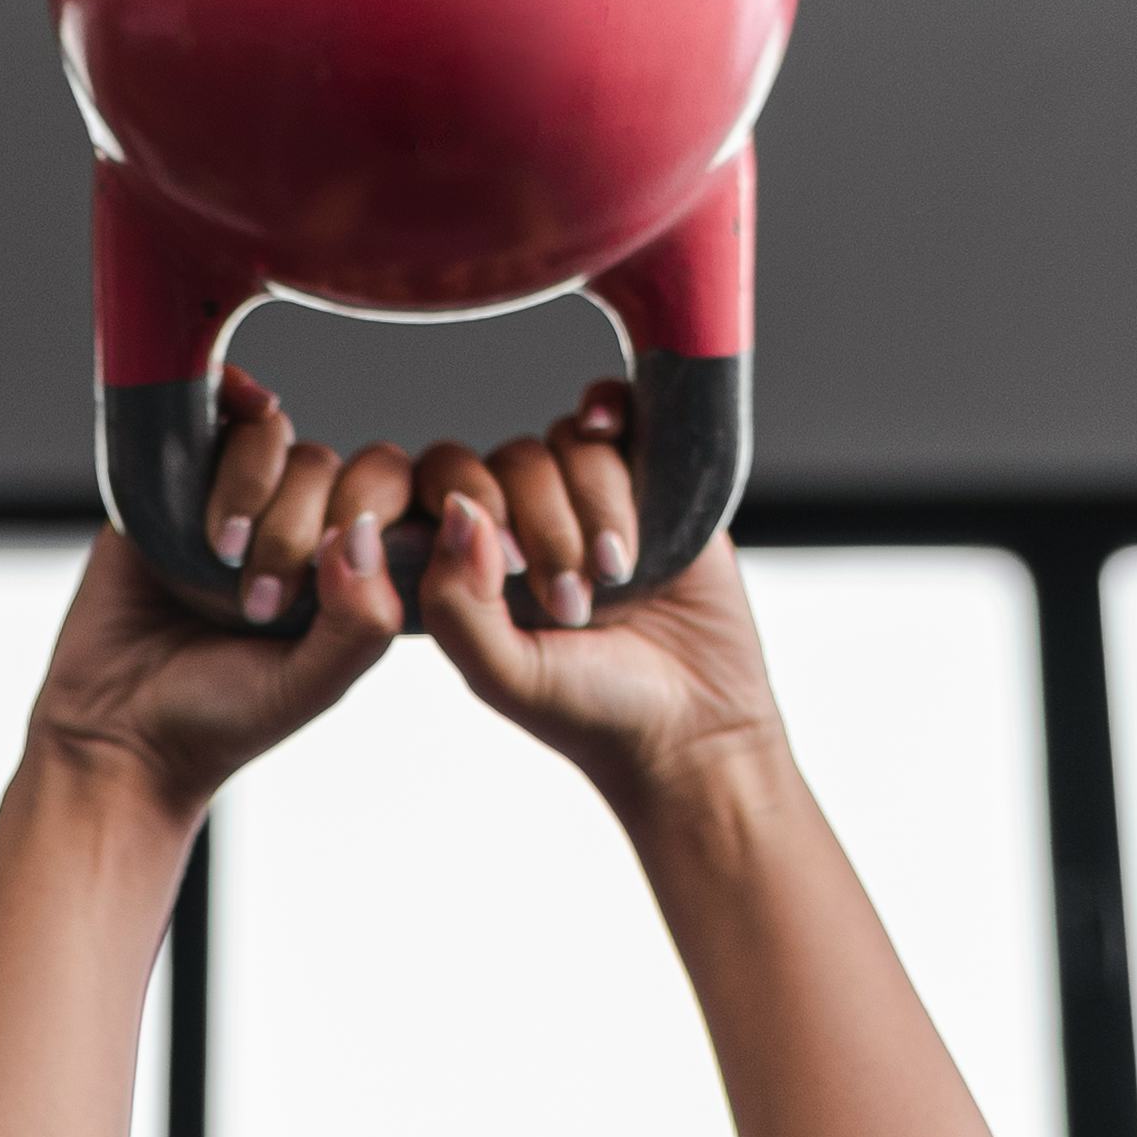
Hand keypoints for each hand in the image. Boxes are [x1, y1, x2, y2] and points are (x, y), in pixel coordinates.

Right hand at [29, 375, 404, 816]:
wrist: (116, 727)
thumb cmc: (219, 717)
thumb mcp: (313, 686)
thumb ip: (362, 620)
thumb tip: (361, 532)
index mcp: (346, 575)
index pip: (389, 500)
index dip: (369, 514)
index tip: (326, 573)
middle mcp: (298, 530)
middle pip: (330, 467)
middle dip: (295, 528)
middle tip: (257, 601)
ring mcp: (236, 502)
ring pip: (273, 438)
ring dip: (250, 490)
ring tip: (220, 559)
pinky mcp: (172, 482)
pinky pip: (212, 418)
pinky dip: (224, 405)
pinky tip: (219, 419)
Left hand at [338, 373, 790, 813]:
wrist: (693, 727)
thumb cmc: (592, 712)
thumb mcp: (503, 674)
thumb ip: (457, 602)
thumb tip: (459, 509)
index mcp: (474, 564)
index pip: (443, 486)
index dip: (471, 506)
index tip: (508, 567)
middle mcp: (525, 523)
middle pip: (510, 462)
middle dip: (545, 526)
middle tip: (573, 601)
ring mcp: (588, 499)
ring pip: (567, 444)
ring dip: (594, 505)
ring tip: (615, 576)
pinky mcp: (652, 482)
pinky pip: (616, 414)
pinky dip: (608, 409)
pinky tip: (607, 431)